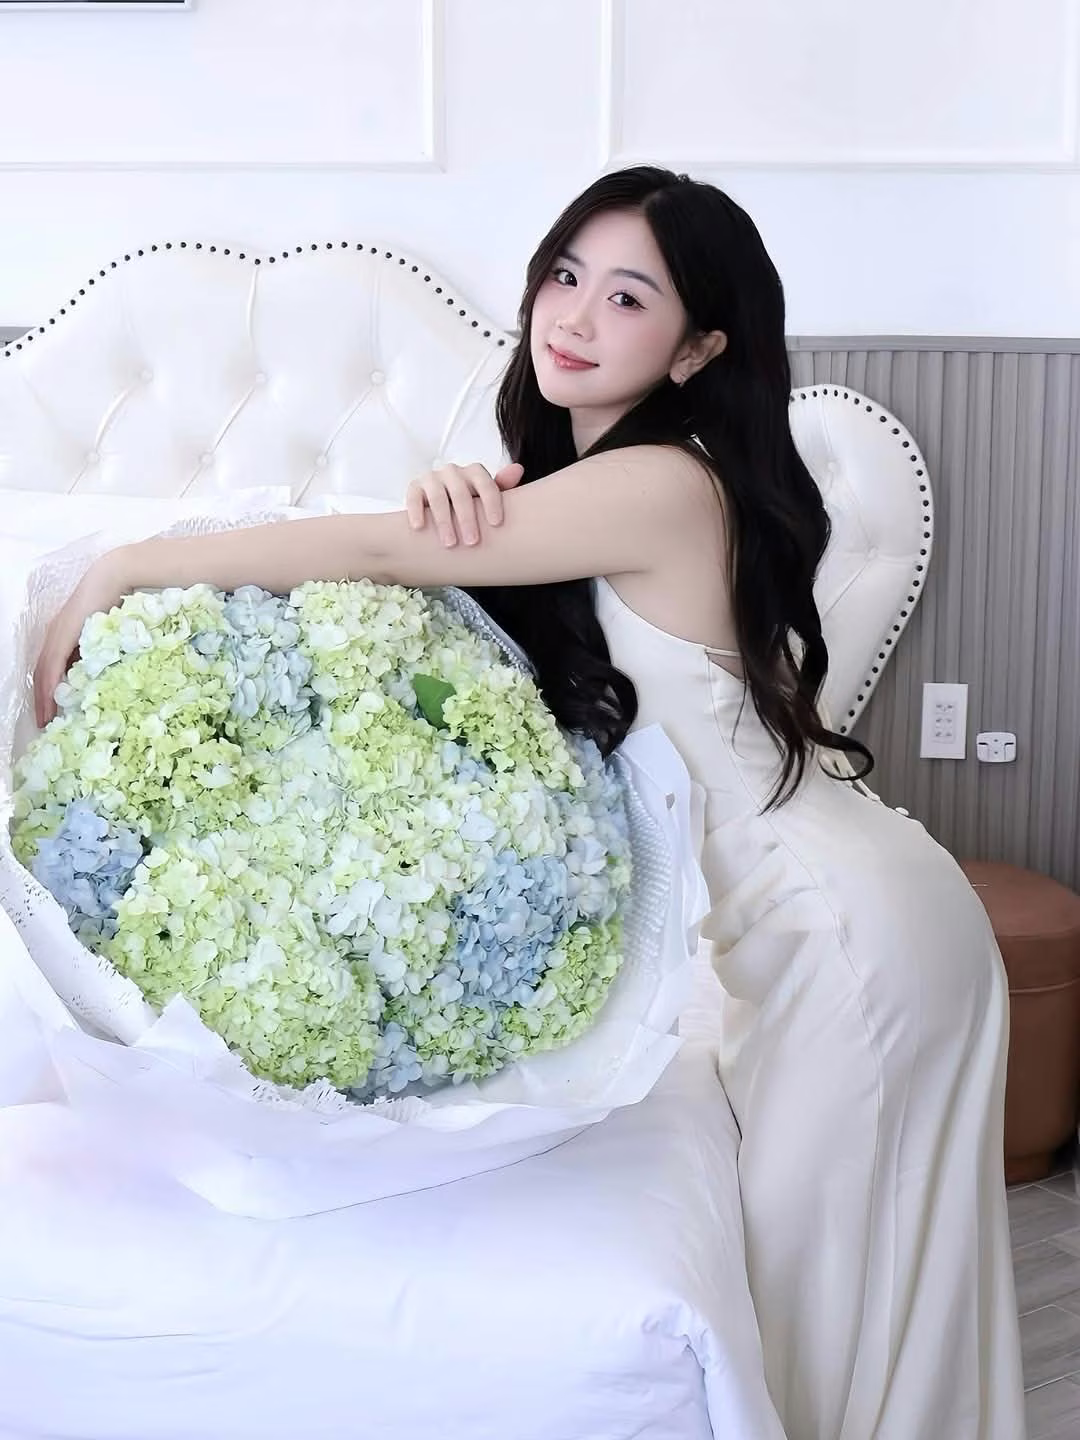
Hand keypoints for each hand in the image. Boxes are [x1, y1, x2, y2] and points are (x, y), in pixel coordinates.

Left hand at [33, 552, 128, 728]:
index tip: (52, 712)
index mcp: (66, 634)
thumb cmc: (120, 600)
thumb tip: (111, 673)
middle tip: (44, 722)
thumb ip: (105, 650)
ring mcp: (57, 634)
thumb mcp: (111, 632)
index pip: (52, 667)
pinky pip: (51, 666)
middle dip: (42, 698)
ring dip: (43, 696)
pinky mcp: (62, 635)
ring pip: (43, 672)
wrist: (118, 577)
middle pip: (42, 672)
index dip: (49, 690)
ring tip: (46, 718)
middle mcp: (56, 634)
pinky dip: (49, 685)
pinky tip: (50, 701)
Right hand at [405, 461, 523, 546]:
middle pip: (461, 493)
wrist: (442, 506)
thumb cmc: (473, 504)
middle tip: (473, 542)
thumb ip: (502, 487)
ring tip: (449, 544)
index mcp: (474, 472)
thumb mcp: (487, 498)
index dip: (492, 502)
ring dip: (444, 521)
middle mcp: (453, 471)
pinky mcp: (415, 486)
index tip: (496, 524)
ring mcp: (432, 477)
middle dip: (467, 519)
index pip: (485, 483)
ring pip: (437, 497)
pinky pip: (414, 497)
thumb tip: (518, 469)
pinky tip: (420, 528)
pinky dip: (416, 512)